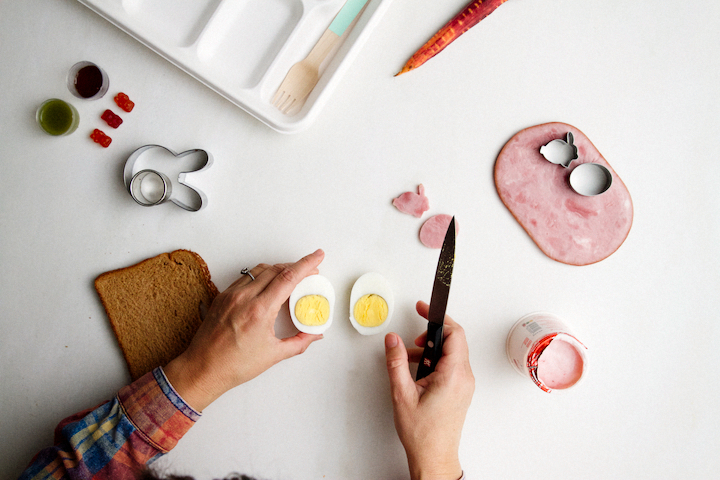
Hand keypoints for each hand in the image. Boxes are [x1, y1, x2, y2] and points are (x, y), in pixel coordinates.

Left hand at [164, 249, 325, 410]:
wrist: (203, 368)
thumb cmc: (234, 364)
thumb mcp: (273, 355)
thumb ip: (299, 342)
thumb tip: (315, 334)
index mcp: (259, 311)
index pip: (288, 278)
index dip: (306, 264)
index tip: (318, 256)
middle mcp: (244, 298)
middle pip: (276, 269)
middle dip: (296, 267)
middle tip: (309, 272)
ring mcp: (231, 295)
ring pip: (260, 270)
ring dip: (278, 269)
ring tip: (290, 277)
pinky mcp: (222, 296)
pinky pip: (246, 277)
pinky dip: (261, 276)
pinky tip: (268, 285)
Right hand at [385, 301, 474, 479]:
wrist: (434, 456)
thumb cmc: (422, 432)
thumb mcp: (401, 393)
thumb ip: (397, 362)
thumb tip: (392, 340)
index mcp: (454, 375)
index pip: (454, 334)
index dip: (438, 317)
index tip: (424, 309)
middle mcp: (464, 377)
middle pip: (454, 341)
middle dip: (431, 334)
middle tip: (413, 336)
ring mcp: (464, 384)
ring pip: (451, 353)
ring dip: (431, 350)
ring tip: (410, 360)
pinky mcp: (460, 390)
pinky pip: (451, 365)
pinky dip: (435, 362)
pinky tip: (418, 372)